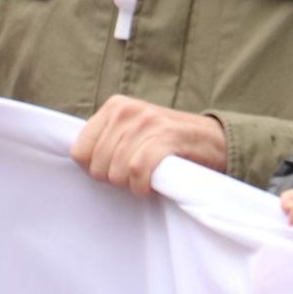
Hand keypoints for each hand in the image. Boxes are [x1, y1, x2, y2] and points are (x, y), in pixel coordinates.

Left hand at [70, 96, 227, 195]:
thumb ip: (107, 139)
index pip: (79, 150)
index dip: (92, 168)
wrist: (213, 140)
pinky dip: (141, 186)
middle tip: (132, 178)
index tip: (111, 171)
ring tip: (142, 181)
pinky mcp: (166, 138)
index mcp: (114, 106)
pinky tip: (149, 187)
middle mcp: (127, 110)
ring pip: (116, 169)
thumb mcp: (133, 130)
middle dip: (113, 179)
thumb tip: (79, 160)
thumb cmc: (167, 141)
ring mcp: (147, 122)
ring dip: (129, 185)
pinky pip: (138, 171)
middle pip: (97, 164)